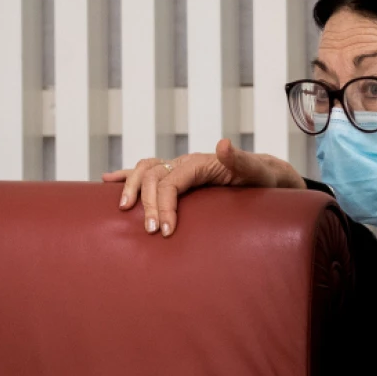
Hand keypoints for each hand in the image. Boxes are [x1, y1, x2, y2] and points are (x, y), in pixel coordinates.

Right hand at [102, 138, 306, 236]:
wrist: (267, 176)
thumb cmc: (265, 178)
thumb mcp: (258, 171)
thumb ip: (240, 159)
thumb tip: (222, 142)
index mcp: (201, 163)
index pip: (172, 181)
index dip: (164, 204)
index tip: (165, 231)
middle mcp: (186, 162)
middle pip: (154, 177)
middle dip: (148, 204)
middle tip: (151, 233)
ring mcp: (180, 168)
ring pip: (145, 171)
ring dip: (132, 189)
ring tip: (125, 210)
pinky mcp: (178, 176)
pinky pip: (147, 172)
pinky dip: (127, 176)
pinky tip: (108, 181)